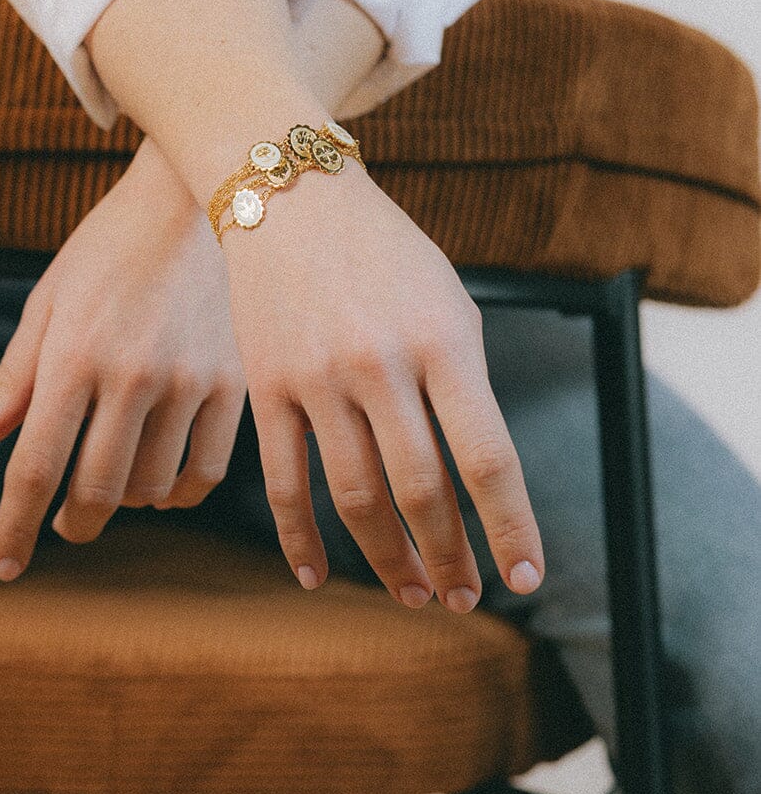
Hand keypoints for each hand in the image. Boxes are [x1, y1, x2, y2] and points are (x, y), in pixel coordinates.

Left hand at [0, 141, 246, 578]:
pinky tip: (164, 478)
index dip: (13, 527)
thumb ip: (16, 374)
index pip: (35, 467)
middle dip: (72, 525)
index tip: (6, 567)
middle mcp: (130, 375)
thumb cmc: (111, 246)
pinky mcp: (235, 383)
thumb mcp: (51, 297)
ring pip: (152, 488)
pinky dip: (180, 492)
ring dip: (126, 501)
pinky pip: (206, 472)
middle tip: (64, 529)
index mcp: (73, 355)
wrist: (200, 196)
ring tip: (115, 483)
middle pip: (95, 492)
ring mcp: (189, 382)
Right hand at [220, 159, 544, 611]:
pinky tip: (317, 576)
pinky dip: (301, 539)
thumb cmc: (385, 253)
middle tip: (464, 598)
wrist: (290, 196)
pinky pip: (284, 481)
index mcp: (442, 339)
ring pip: (355, 497)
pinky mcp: (267, 387)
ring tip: (412, 593)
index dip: (509, 527)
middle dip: (450, 558)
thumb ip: (465, 385)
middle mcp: (380, 363)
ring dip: (389, 560)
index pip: (487, 457)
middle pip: (421, 490)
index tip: (526, 577)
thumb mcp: (449, 302)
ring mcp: (317, 377)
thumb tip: (478, 481)